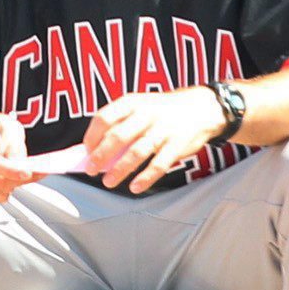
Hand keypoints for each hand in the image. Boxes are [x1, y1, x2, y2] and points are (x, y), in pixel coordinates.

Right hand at [0, 113, 39, 203]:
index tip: (28, 173)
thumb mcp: (8, 125)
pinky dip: (9, 188)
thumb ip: (14, 144)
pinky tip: (10, 175)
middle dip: (21, 178)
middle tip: (39, 171)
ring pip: (1, 191)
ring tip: (23, 169)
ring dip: (17, 182)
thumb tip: (20, 164)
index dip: (10, 171)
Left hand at [84, 88, 225, 193]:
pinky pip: (159, 164)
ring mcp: (164, 129)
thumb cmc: (162, 111)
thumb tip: (94, 151)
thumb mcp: (141, 106)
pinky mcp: (178, 144)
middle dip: (101, 156)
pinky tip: (135, 187)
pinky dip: (146, 178)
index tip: (86, 151)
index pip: (105, 117)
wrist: (202, 107)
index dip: (92, 136)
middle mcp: (147, 113)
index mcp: (133, 102)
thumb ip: (121, 124)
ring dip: (120, 170)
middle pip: (118, 136)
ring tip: (108, 182)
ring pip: (137, 152)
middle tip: (91, 170)